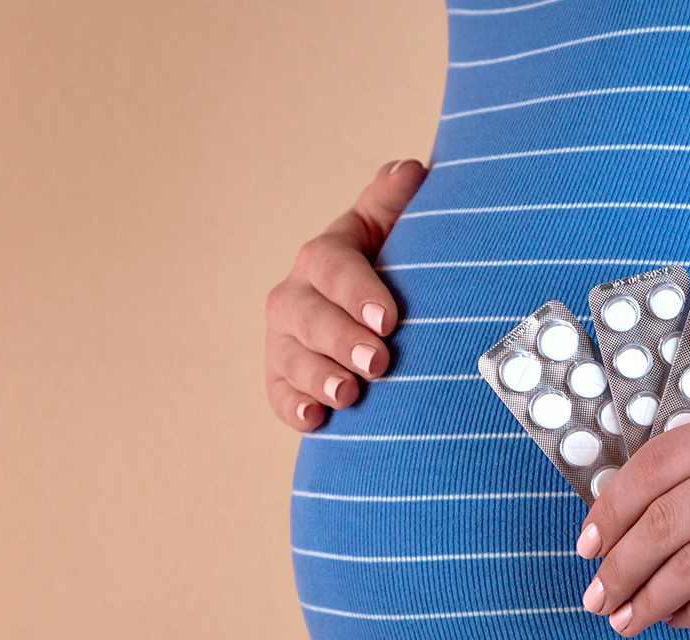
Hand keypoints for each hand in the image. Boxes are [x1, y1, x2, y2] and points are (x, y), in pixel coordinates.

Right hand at [265, 160, 426, 430]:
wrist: (376, 320)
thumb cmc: (394, 270)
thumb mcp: (395, 232)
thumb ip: (396, 203)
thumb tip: (410, 170)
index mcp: (325, 256)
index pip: (331, 266)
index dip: (357, 291)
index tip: (389, 317)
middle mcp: (296, 296)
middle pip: (308, 316)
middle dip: (342, 340)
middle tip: (379, 361)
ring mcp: (285, 341)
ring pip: (290, 358)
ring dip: (318, 377)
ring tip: (349, 395)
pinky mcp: (284, 381)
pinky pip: (280, 396)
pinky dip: (294, 409)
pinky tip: (314, 420)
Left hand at [575, 399, 689, 636]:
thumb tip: (640, 525)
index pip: (653, 465)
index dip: (609, 508)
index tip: (587, 541)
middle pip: (659, 520)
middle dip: (615, 564)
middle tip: (595, 592)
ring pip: (683, 565)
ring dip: (642, 599)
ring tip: (622, 618)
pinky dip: (687, 614)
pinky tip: (674, 619)